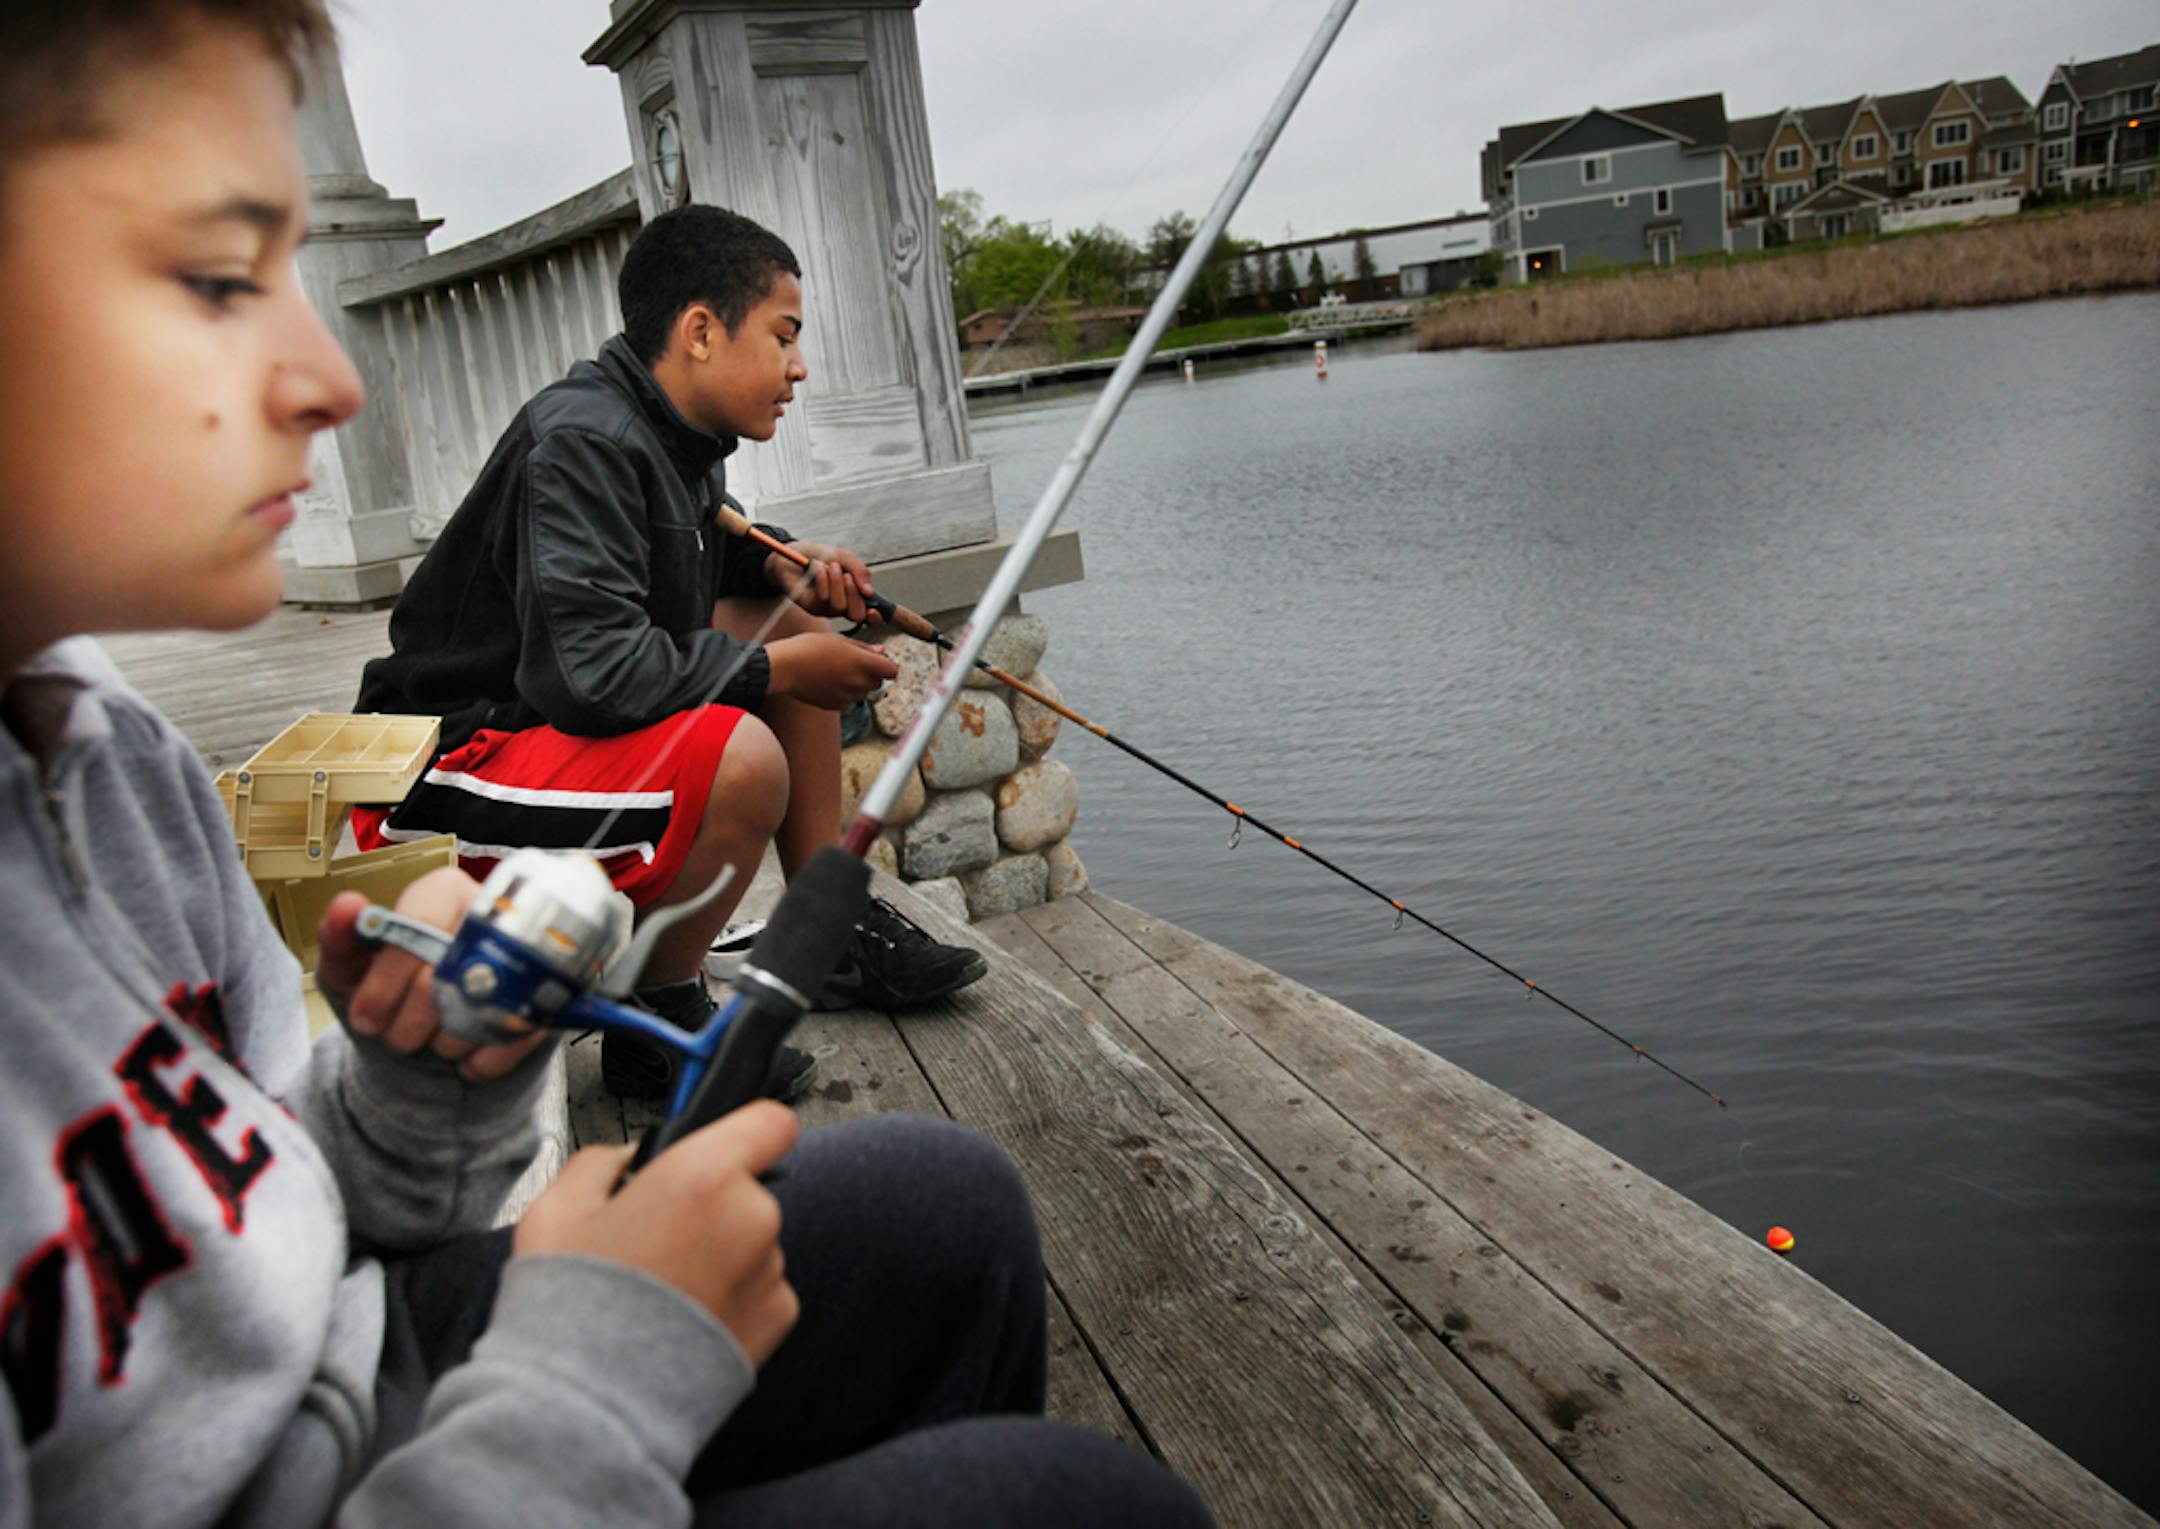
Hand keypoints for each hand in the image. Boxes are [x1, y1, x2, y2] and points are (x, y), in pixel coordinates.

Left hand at [315, 868, 549, 1080]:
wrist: (432, 1035)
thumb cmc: (390, 990)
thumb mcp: (352, 969)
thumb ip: (342, 939)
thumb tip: (347, 906)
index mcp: (445, 891)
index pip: (421, 922)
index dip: (388, 976)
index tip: (366, 1018)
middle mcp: (494, 912)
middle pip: (449, 972)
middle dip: (410, 1022)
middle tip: (397, 1037)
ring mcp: (530, 956)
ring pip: (483, 1008)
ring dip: (446, 1043)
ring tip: (432, 1041)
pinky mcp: (551, 997)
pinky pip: (516, 1036)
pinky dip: (482, 1060)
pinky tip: (465, 1060)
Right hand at [515, 1102, 799, 1365]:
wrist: (590, 1402)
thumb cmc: (570, 1301)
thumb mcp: (556, 1206)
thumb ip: (604, 1161)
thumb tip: (632, 1157)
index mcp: (704, 1175)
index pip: (769, 1121)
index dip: (746, 1129)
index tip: (721, 1144)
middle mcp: (751, 1216)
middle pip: (747, 1188)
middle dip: (710, 1203)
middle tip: (655, 1236)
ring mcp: (770, 1269)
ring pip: (752, 1240)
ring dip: (720, 1253)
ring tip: (662, 1289)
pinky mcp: (778, 1318)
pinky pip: (759, 1287)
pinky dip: (730, 1296)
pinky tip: (682, 1317)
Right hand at [765, 631, 897, 708]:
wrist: (784, 667)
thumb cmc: (809, 648)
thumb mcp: (838, 640)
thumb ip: (864, 648)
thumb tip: (883, 651)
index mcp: (862, 663)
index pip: (892, 670)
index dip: (886, 665)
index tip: (877, 660)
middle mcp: (858, 682)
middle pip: (878, 683)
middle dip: (871, 674)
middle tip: (852, 663)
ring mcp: (848, 696)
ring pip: (864, 692)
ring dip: (857, 684)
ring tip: (836, 671)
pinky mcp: (836, 706)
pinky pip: (849, 701)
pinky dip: (844, 694)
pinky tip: (828, 682)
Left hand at [770, 541, 873, 622]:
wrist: (793, 552)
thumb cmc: (819, 556)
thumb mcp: (844, 557)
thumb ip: (860, 571)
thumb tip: (869, 592)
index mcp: (852, 596)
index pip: (868, 616)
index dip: (875, 618)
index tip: (874, 610)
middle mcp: (840, 606)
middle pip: (856, 615)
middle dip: (854, 594)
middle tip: (847, 575)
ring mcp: (824, 608)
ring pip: (839, 607)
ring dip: (837, 583)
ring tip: (830, 567)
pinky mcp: (809, 606)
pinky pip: (822, 599)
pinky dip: (823, 581)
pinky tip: (817, 569)